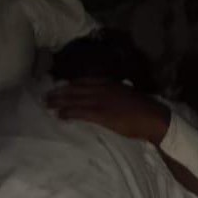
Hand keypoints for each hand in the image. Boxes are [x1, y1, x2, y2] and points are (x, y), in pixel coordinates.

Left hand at [46, 80, 170, 144]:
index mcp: (109, 84)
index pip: (85, 81)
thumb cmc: (142, 110)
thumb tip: (108, 101)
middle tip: (45, 95)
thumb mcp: (126, 96)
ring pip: (75, 98)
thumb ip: (114, 96)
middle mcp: (103, 88)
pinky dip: (68, 112)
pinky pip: (80, 112)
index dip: (70, 84)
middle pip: (75, 88)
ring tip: (47, 104)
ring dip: (59, 101)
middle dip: (59, 92)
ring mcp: (101, 100)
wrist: (152, 117)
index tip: (58, 86)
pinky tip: (59, 115)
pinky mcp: (101, 114)